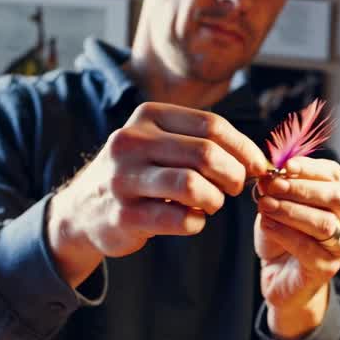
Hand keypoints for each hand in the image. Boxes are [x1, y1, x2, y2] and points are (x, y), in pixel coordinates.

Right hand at [47, 102, 270, 286]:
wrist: (81, 209)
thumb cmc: (137, 175)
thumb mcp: (159, 143)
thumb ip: (200, 143)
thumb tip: (256, 160)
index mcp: (148, 116)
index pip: (212, 126)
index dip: (244, 149)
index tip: (258, 167)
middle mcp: (132, 142)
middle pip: (207, 154)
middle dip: (233, 176)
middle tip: (233, 189)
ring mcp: (125, 179)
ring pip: (194, 186)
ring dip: (214, 201)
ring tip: (210, 205)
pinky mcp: (124, 215)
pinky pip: (181, 220)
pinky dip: (196, 223)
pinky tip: (190, 220)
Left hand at [254, 156, 339, 339]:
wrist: (280, 274)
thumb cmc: (283, 234)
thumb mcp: (278, 204)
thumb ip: (277, 190)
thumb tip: (269, 176)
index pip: (335, 175)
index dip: (311, 168)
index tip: (285, 165)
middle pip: (337, 197)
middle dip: (302, 189)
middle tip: (273, 186)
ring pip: (325, 223)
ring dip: (292, 211)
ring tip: (266, 206)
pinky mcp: (329, 268)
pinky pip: (308, 248)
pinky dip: (285, 234)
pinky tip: (267, 225)